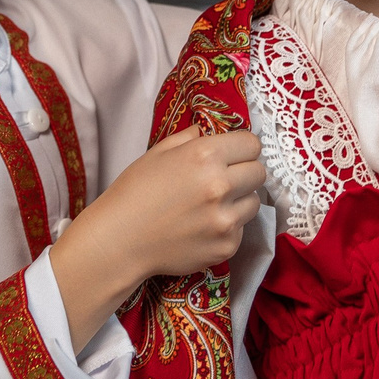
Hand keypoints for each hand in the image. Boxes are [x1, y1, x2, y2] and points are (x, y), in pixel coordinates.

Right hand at [48, 126, 263, 349]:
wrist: (119, 240)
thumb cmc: (134, 193)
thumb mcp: (158, 153)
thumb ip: (190, 138)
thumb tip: (209, 132)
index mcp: (205, 155)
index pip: (251, 144)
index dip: (242, 149)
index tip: (234, 156)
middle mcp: (220, 185)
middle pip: (259, 172)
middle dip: (245, 173)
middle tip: (225, 180)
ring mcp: (225, 219)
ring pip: (253, 203)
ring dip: (239, 201)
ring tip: (212, 206)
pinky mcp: (226, 246)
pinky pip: (241, 230)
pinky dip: (227, 227)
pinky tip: (202, 227)